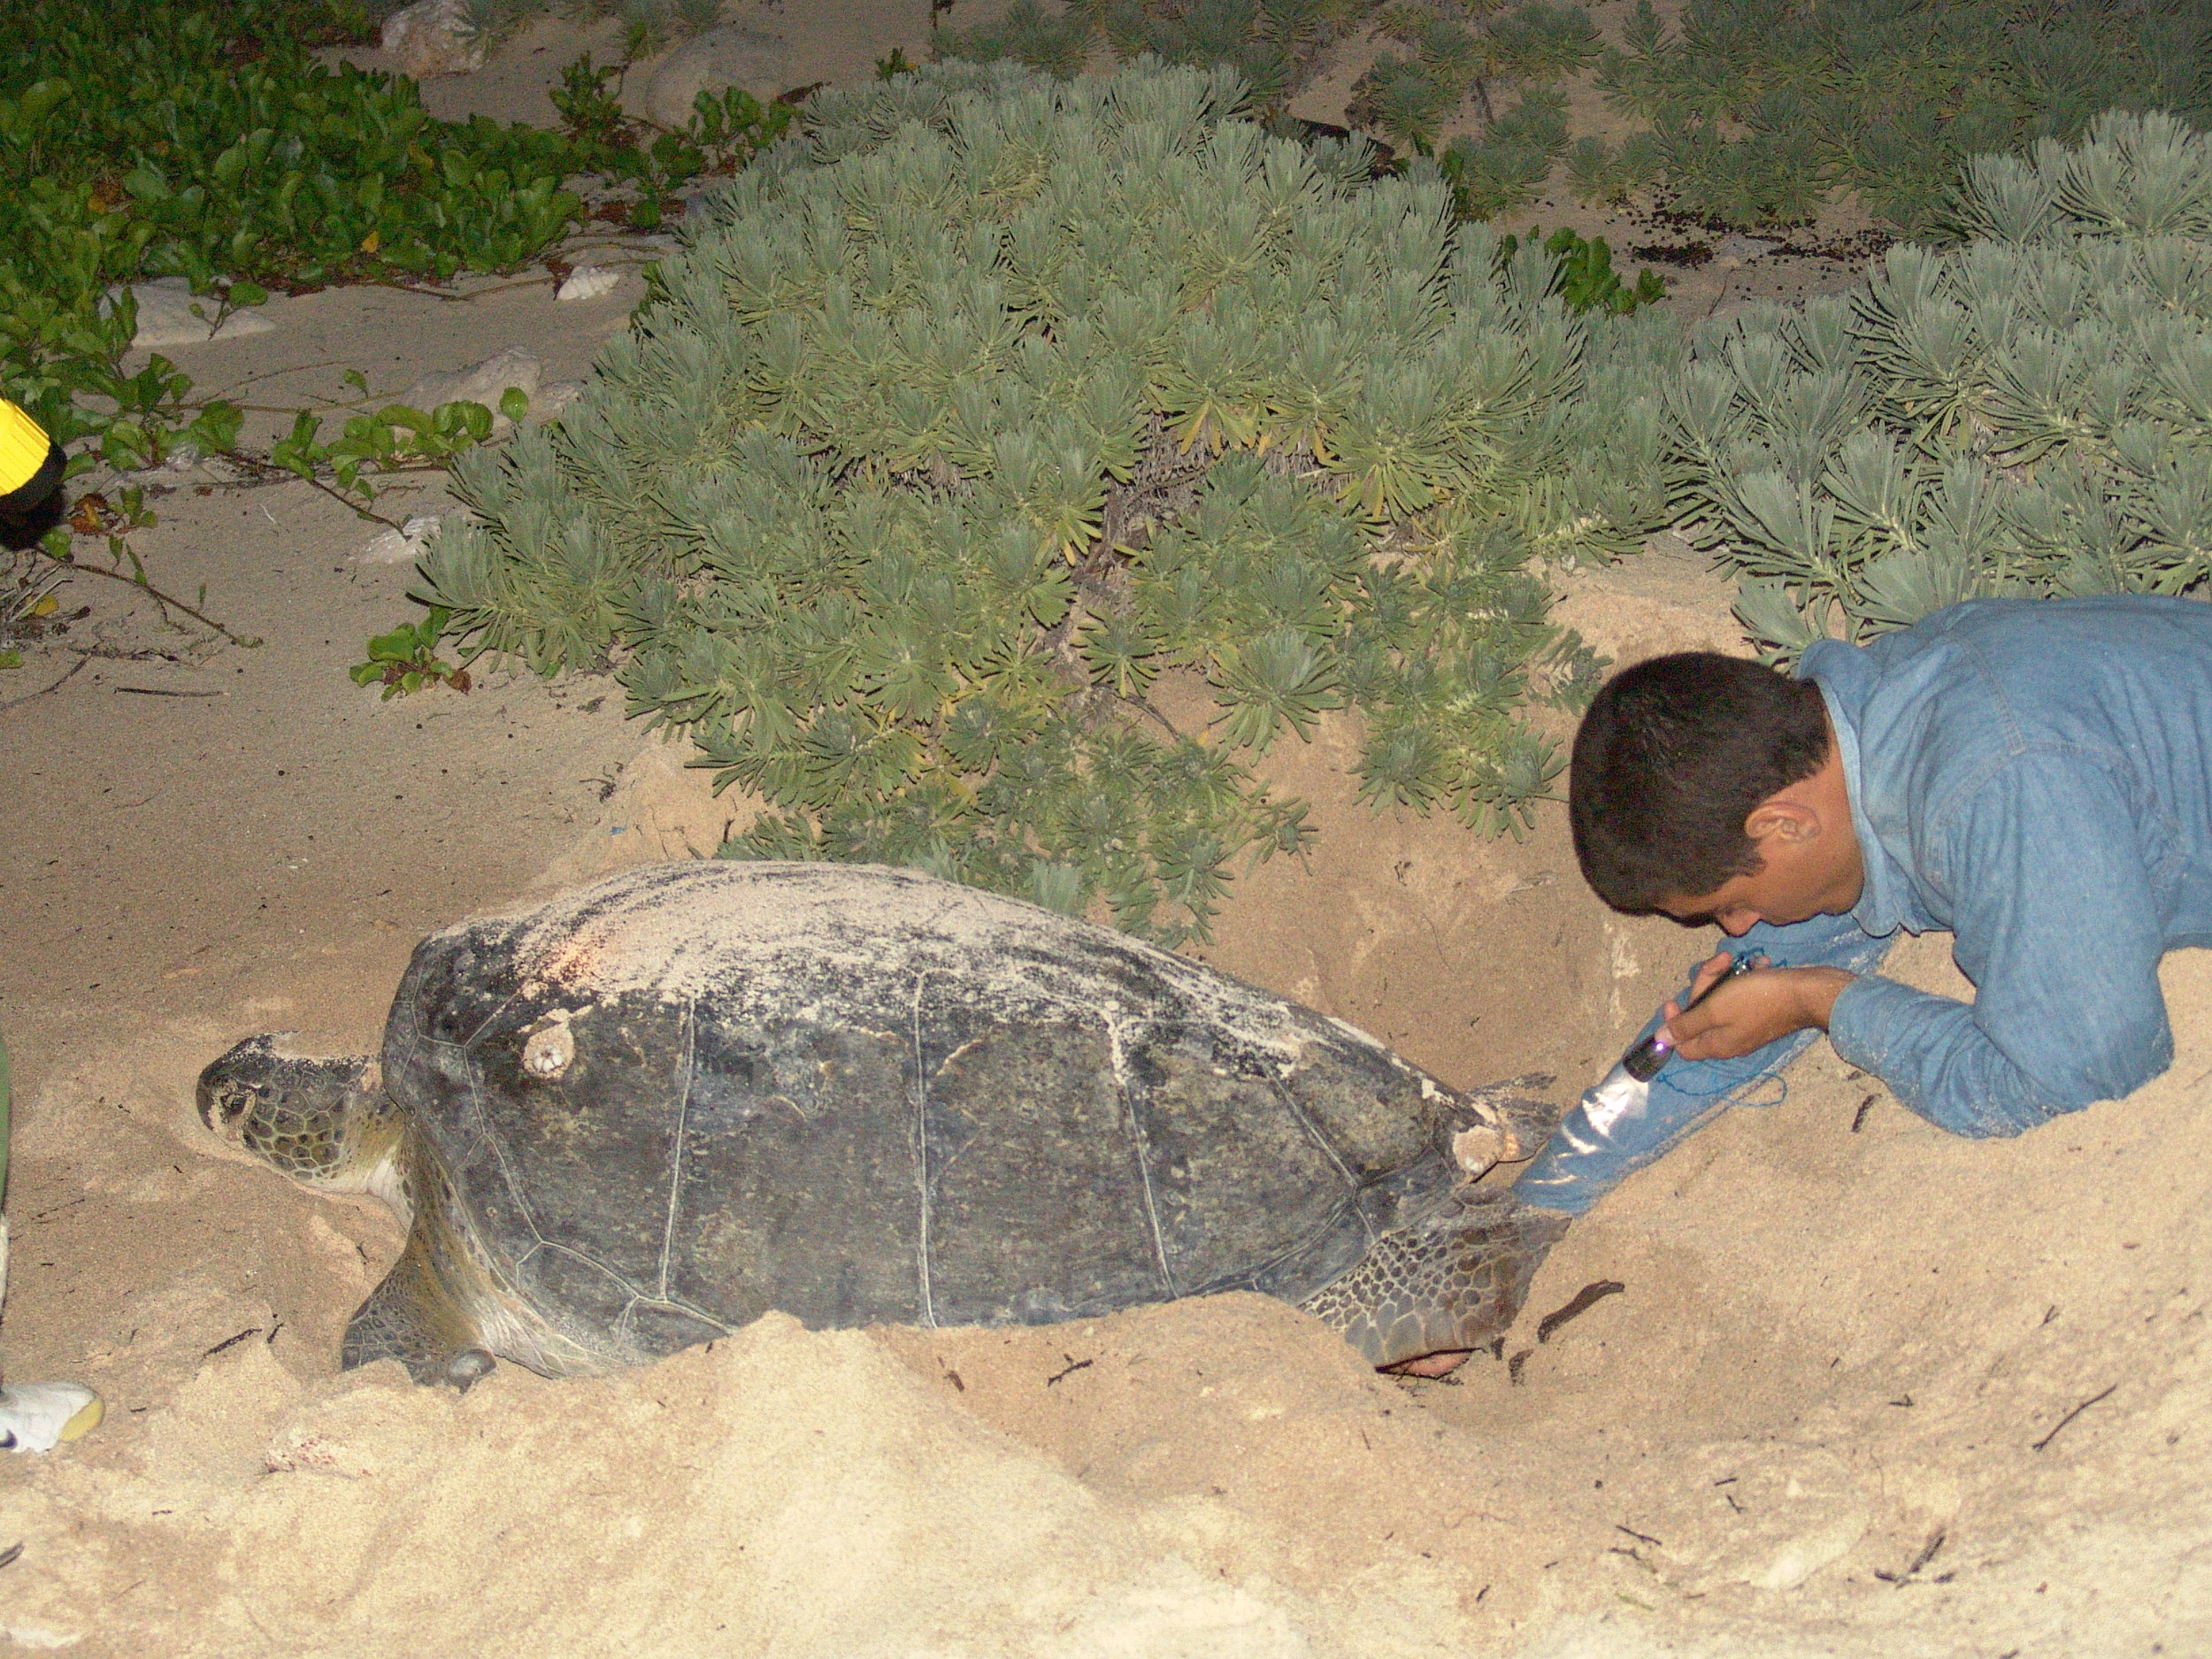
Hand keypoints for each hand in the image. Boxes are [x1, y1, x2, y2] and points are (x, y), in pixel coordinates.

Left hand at [1661, 953, 1853, 1061]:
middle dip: (1703, 985)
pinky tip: (1756, 965)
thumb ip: (1687, 1025)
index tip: (1674, 999)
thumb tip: (1661, 1041)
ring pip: (1721, 998)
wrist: (1806, 992)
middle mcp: (1731, 1039)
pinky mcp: (1762, 1010)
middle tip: (1716, 964)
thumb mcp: (1715, 1010)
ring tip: (1732, 958)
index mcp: (1717, 1044)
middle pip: (1702, 1014)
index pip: (1683, 1045)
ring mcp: (1748, 1024)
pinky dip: (1744, 978)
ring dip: (1723, 975)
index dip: (1674, 1023)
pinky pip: (1743, 994)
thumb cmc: (1758, 999)